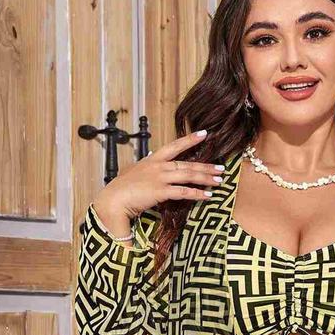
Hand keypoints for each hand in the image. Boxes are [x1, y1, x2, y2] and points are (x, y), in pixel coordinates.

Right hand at [92, 129, 223, 221]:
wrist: (113, 200)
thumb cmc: (121, 189)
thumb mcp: (133, 172)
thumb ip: (144, 166)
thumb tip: (150, 158)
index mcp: (152, 160)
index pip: (174, 146)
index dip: (189, 140)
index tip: (203, 134)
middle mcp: (158, 166)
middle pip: (187, 164)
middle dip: (205, 166)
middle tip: (221, 168)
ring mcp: (159, 178)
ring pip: (188, 175)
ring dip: (205, 178)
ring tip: (219, 180)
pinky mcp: (160, 192)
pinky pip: (183, 192)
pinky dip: (197, 194)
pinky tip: (207, 195)